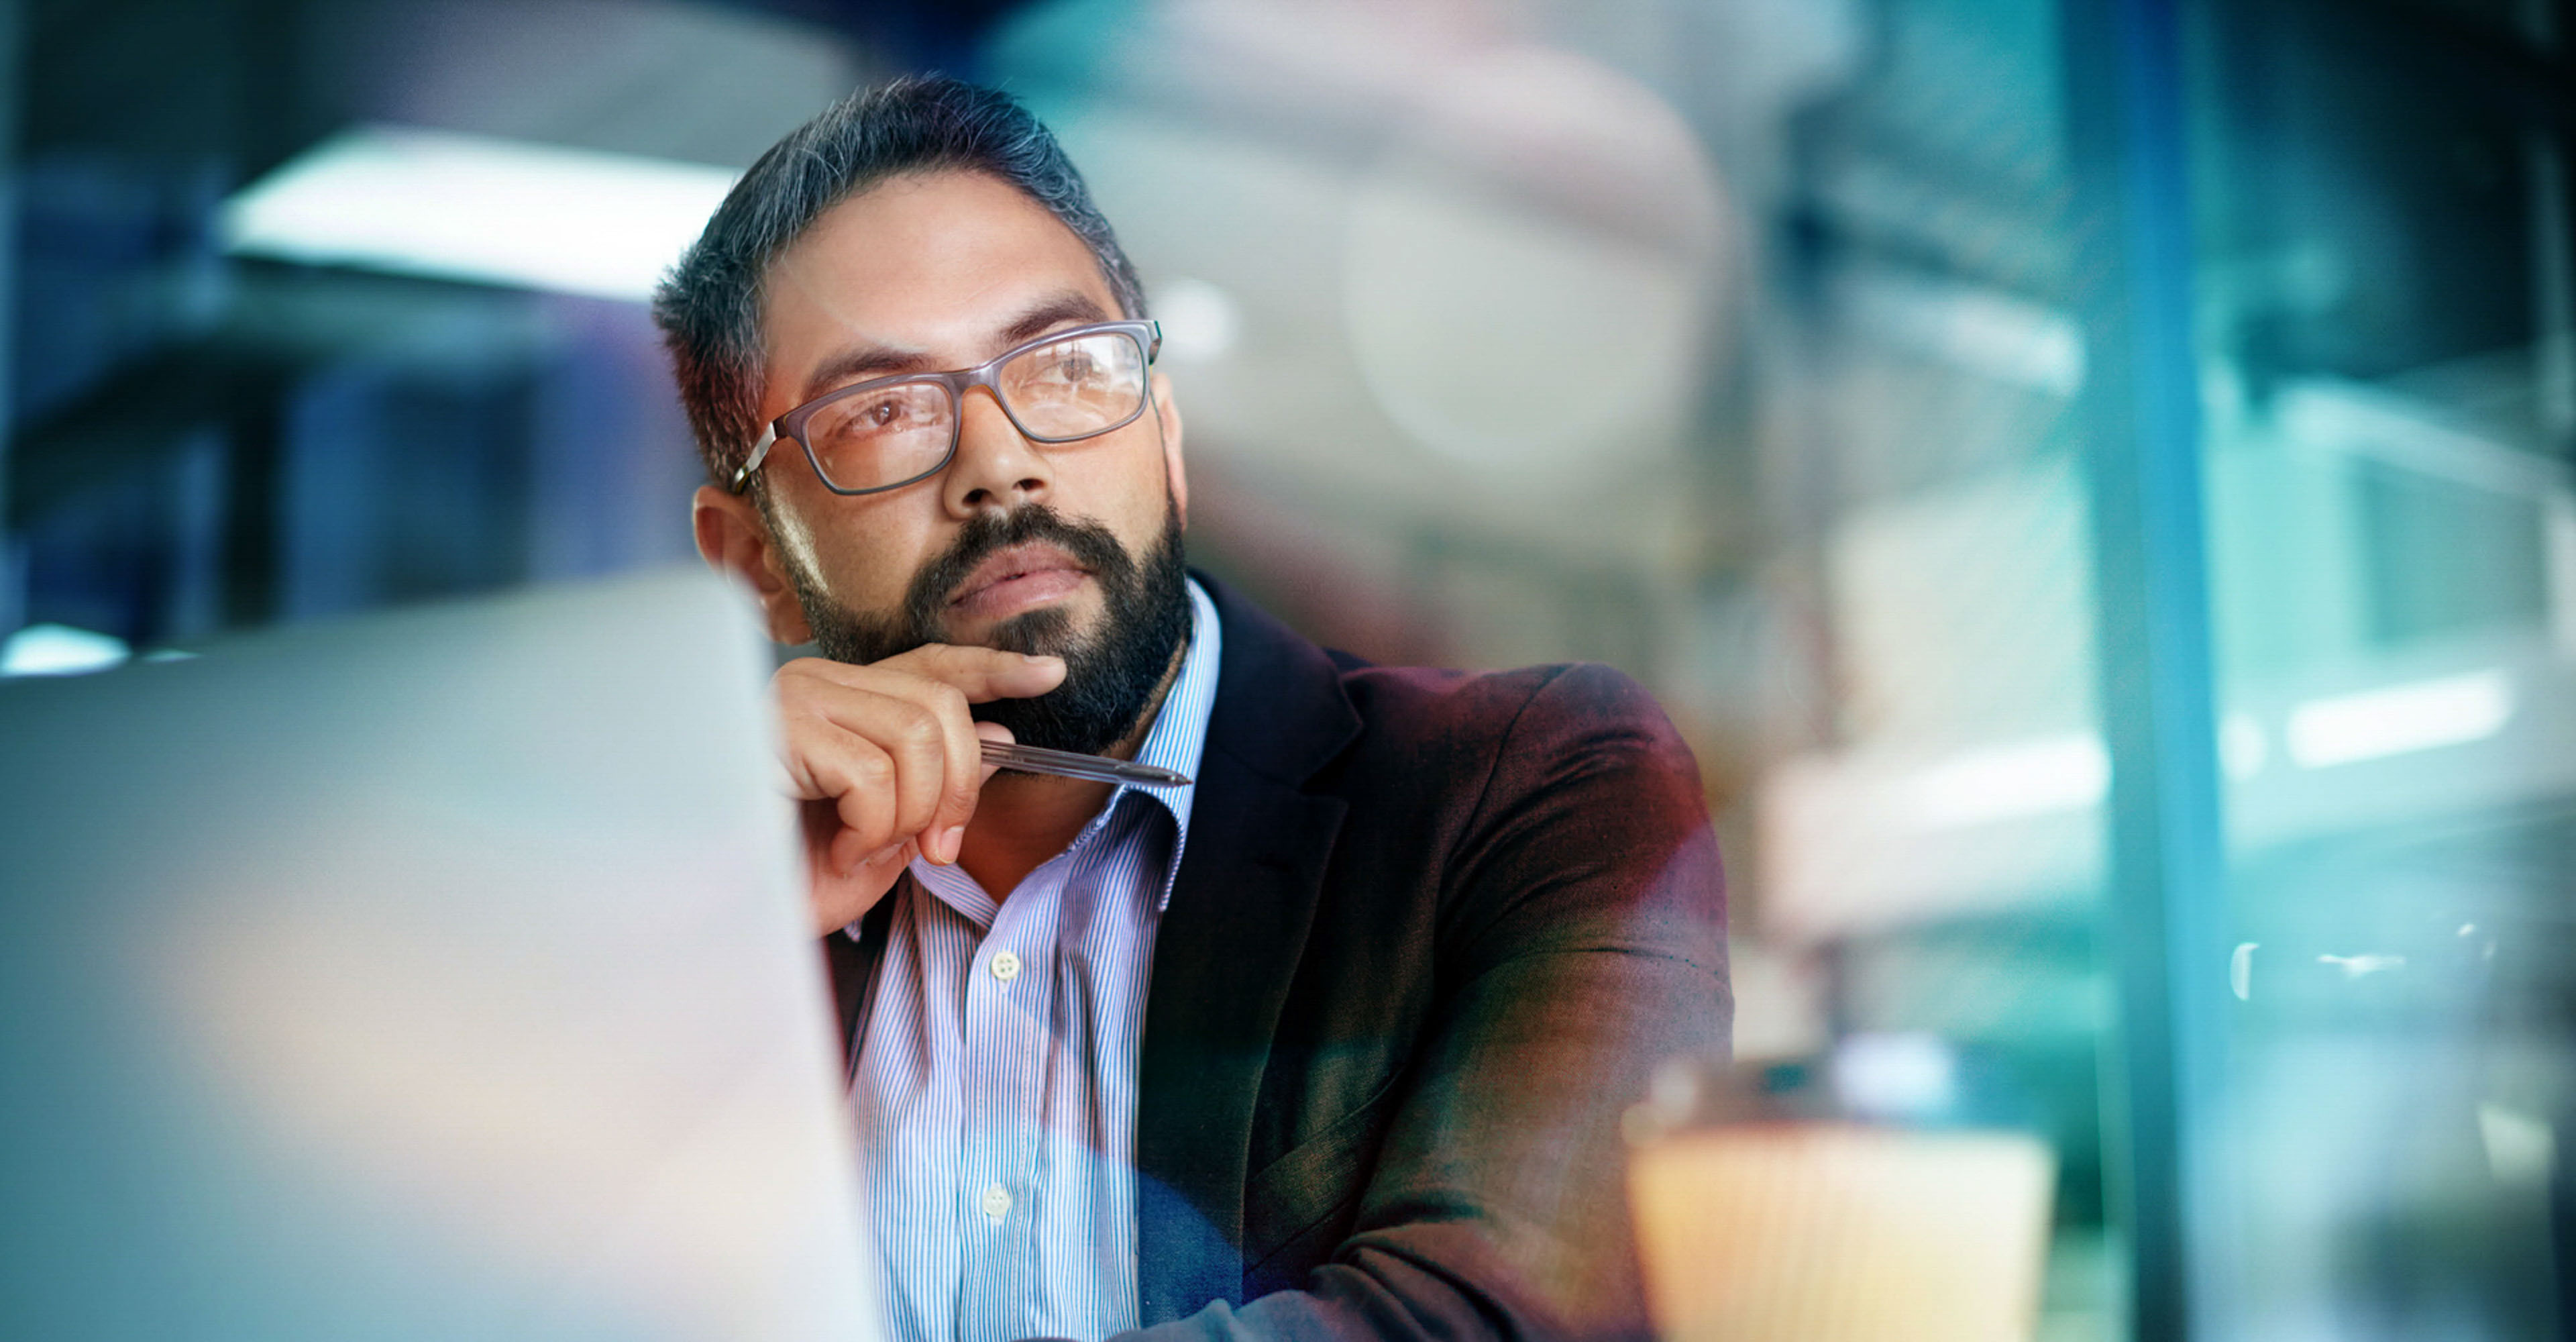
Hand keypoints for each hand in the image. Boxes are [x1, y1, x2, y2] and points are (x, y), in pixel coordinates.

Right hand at [773, 645, 1065, 934]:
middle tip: (937, 847)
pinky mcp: (778, 729)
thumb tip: (996, 734)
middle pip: (940, 704)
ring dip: (911, 814)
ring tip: (867, 851)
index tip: (1048, 673)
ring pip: (916, 737)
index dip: (993, 668)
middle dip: (959, 786)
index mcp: (846, 701)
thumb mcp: (886, 835)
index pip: (931, 665)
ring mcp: (797, 700)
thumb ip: (934, 785)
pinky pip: (872, 775)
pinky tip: (837, 851)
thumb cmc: (789, 875)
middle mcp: (821, 684)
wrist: (722, 913)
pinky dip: (871, 829)